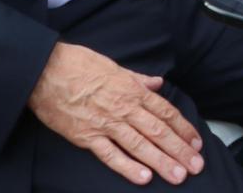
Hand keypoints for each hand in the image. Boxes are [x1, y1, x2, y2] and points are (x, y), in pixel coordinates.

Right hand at [27, 42, 203, 186]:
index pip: (165, 112)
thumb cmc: (79, 64)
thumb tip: (156, 83)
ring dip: (161, 161)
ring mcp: (106, 124)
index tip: (196, 143)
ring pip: (140, 145)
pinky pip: (111, 155)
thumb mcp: (114, 66)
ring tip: (178, 175)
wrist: (46, 71)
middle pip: (158, 131)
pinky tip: (143, 177)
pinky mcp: (87, 137)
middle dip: (179, 150)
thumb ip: (138, 78)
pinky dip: (128, 167)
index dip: (183, 129)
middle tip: (196, 166)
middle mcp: (124, 108)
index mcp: (132, 90)